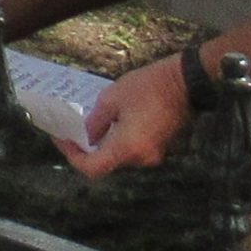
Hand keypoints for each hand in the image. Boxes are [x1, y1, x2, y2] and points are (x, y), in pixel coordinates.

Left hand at [57, 54, 191, 180]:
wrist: (186, 81)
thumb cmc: (148, 86)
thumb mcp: (113, 98)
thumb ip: (95, 122)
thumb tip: (86, 137)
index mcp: (127, 148)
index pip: (92, 168)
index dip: (73, 156)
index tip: (64, 139)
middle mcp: (140, 159)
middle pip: (106, 164)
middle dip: (87, 149)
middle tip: (73, 130)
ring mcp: (153, 156)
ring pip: (120, 157)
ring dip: (104, 145)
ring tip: (91, 124)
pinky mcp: (161, 148)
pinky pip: (133, 150)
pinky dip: (120, 142)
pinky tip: (114, 123)